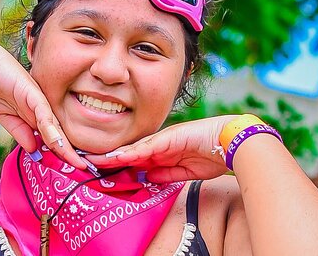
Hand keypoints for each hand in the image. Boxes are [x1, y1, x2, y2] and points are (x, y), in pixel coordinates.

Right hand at [0, 38, 83, 168]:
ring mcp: (39, 101)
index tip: (70, 169)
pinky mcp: (33, 93)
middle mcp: (41, 108)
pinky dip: (50, 129)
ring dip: (65, 146)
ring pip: (55, 127)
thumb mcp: (5, 117)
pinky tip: (57, 143)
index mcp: (35, 114)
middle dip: (70, 154)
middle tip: (83, 170)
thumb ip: (20, 132)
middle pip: (59, 134)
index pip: (52, 137)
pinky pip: (44, 114)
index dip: (61, 153)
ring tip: (77, 163)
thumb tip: (34, 150)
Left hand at [87, 116, 238, 182]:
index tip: (102, 170)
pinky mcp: (165, 139)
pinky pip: (143, 148)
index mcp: (162, 152)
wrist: (229, 142)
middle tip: (88, 163)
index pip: (135, 159)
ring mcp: (160, 141)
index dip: (118, 164)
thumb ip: (165, 174)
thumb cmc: (212, 155)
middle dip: (108, 159)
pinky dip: (128, 153)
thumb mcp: (185, 172)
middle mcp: (158, 145)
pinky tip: (114, 157)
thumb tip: (146, 177)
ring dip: (112, 156)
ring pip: (131, 149)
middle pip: (128, 153)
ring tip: (92, 160)